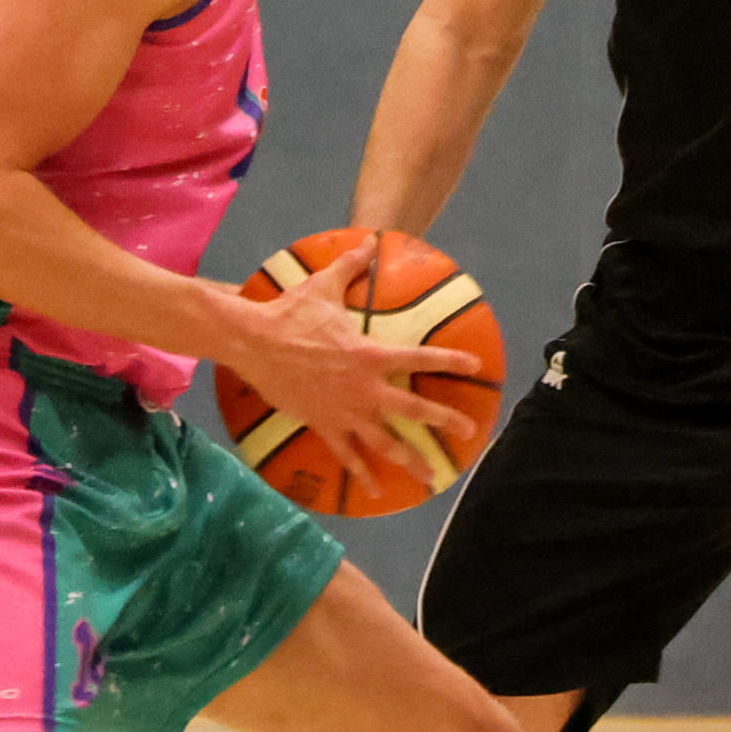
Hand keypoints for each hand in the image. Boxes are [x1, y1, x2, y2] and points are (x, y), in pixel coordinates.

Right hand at [216, 236, 486, 476]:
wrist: (255, 344)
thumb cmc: (291, 314)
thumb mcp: (323, 286)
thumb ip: (351, 265)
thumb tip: (369, 239)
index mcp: (371, 355)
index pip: (421, 358)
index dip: (451, 362)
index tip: (476, 367)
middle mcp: (365, 388)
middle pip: (413, 409)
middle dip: (445, 420)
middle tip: (469, 431)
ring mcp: (345, 411)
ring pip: (385, 442)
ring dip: (410, 460)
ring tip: (430, 477)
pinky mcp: (324, 425)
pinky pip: (347, 455)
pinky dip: (362, 474)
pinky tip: (375, 491)